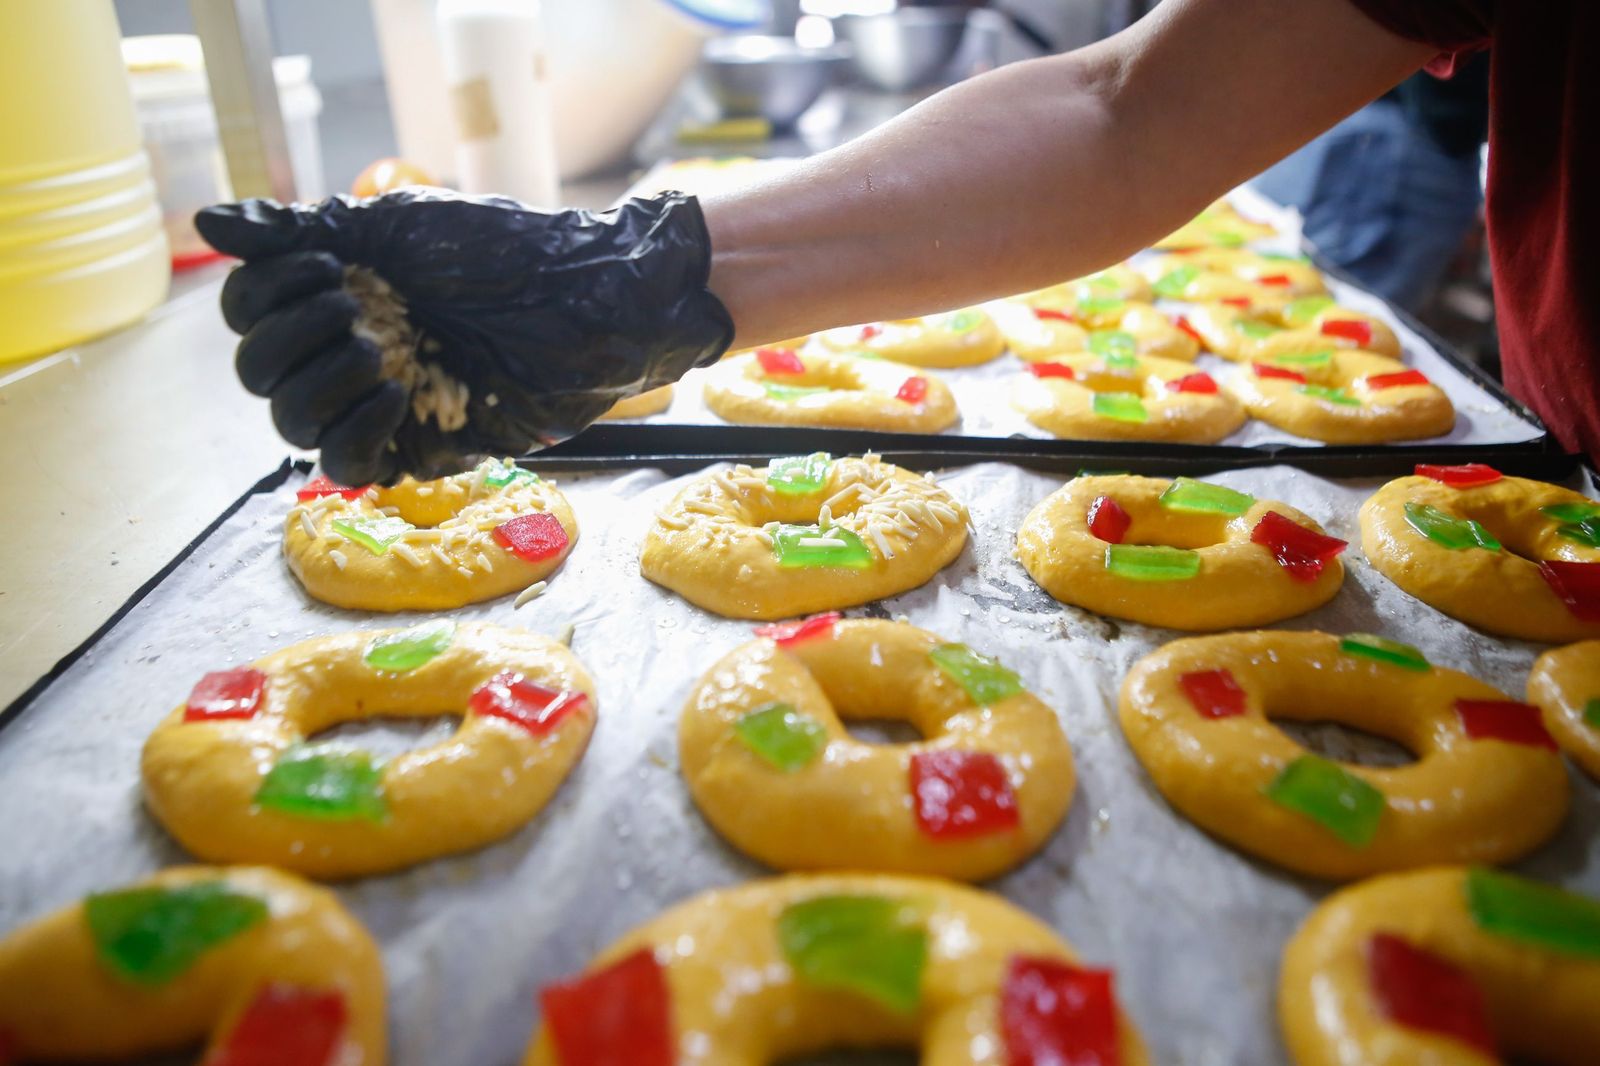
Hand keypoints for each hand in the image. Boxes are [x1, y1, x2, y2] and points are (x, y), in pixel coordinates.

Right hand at [196, 189, 732, 483]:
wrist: (583, 297)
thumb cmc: (501, 250)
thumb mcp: (394, 224)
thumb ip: (298, 230)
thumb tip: (206, 219)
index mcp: (334, 294)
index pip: (247, 313)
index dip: (264, 295)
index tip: (328, 267)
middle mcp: (346, 351)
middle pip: (257, 371)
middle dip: (290, 337)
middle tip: (355, 309)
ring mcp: (380, 402)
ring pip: (291, 423)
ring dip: (320, 381)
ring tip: (380, 351)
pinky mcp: (421, 446)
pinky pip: (350, 465)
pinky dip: (356, 431)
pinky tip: (397, 394)